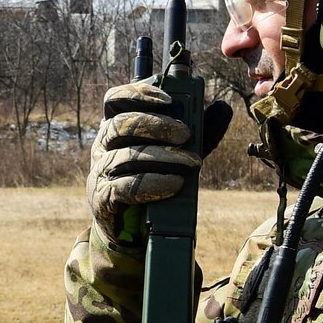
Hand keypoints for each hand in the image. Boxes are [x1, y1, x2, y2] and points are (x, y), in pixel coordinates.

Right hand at [86, 81, 233, 243]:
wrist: (132, 227)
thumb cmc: (154, 180)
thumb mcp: (178, 151)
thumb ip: (199, 131)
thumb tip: (222, 108)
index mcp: (117, 127)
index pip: (115, 100)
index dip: (138, 94)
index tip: (168, 100)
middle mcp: (103, 146)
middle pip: (120, 124)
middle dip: (156, 125)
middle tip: (185, 133)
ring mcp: (100, 172)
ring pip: (125, 156)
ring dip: (162, 157)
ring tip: (191, 163)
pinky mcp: (103, 199)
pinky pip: (123, 187)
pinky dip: (152, 183)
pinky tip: (174, 184)